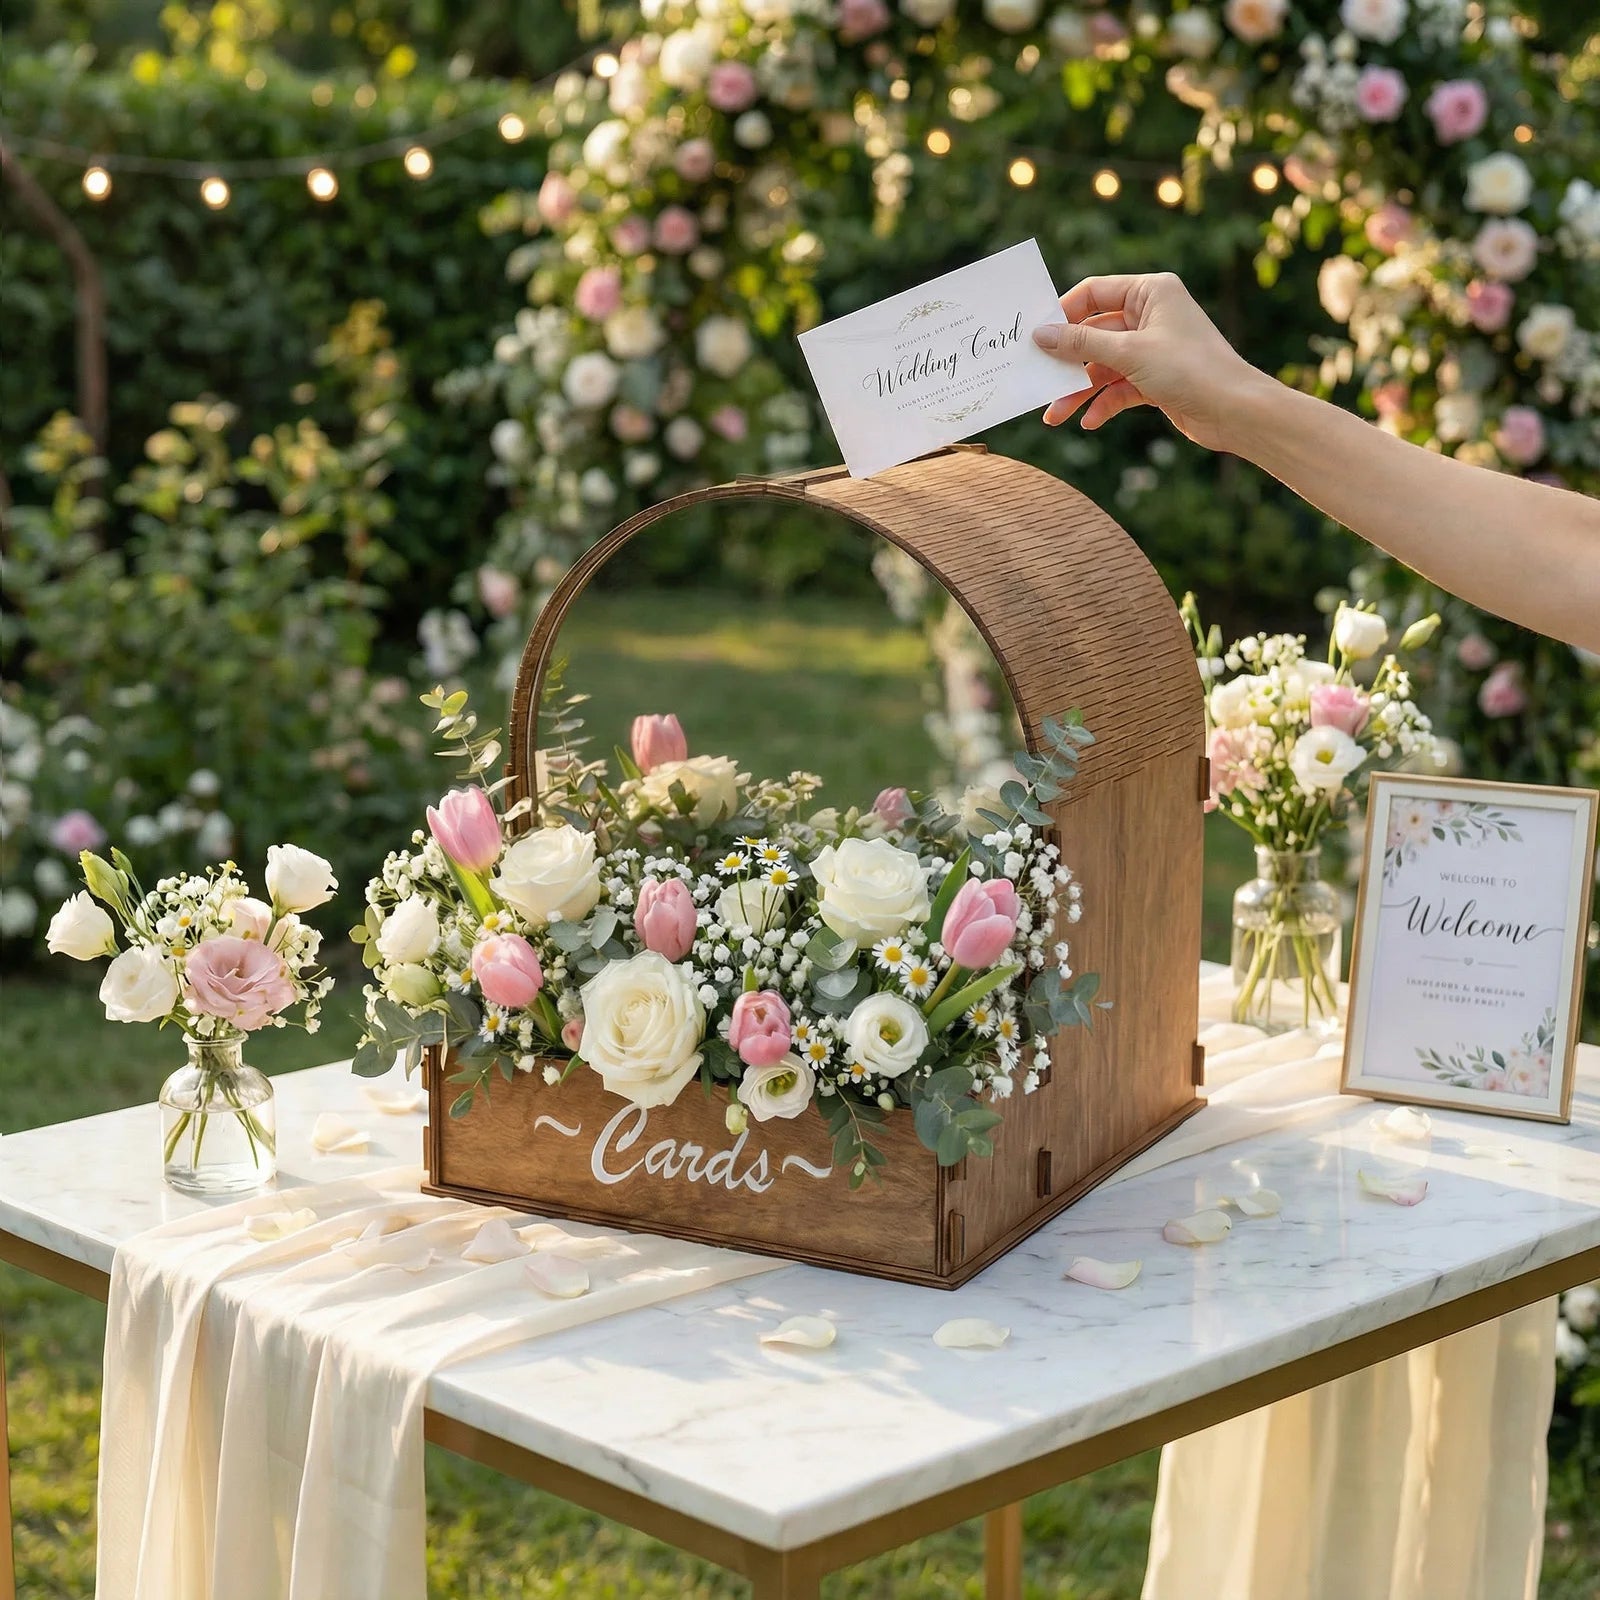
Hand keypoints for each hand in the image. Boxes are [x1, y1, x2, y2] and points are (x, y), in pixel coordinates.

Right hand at [1030, 272, 1256, 453]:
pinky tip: (1090, 421)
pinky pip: (1118, 387)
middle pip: (1094, 334)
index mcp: (1150, 292)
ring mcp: (1152, 348)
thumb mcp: (1128, 353)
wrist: (1234, 411)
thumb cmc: (1189, 369)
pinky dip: (1103, 403)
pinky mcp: (1155, 378)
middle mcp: (1151, 315)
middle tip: (1039, 382)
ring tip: (1055, 416)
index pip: (1094, 293)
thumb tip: (1041, 334)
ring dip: (1079, 390)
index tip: (1036, 336)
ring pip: (1103, 366)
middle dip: (1068, 363)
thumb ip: (1081, 344)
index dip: (1063, 314)